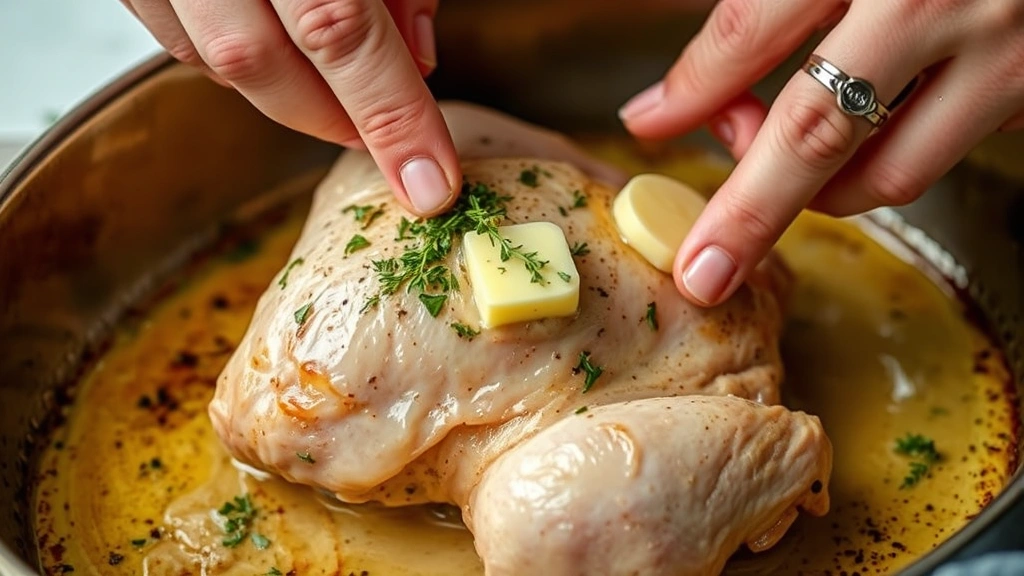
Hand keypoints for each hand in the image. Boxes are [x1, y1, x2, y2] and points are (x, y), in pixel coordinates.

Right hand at [119, 0, 460, 216]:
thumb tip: (418, 58)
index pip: (343, 34)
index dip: (392, 119)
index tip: (429, 186)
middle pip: (263, 62)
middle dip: (336, 120)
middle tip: (388, 142)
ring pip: (216, 59)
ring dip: (288, 97)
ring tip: (341, 97)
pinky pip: (182, 37)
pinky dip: (239, 63)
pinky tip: (280, 59)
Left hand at [619, 0, 1023, 305]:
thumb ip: (769, 8)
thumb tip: (686, 93)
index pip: (750, 31)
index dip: (690, 89)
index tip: (647, 126)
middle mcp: (953, 3)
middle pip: (820, 135)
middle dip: (749, 212)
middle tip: (706, 266)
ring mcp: (1014, 54)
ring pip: (893, 170)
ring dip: (823, 186)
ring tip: (786, 153)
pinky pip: (948, 149)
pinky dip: (891, 155)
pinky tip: (868, 129)